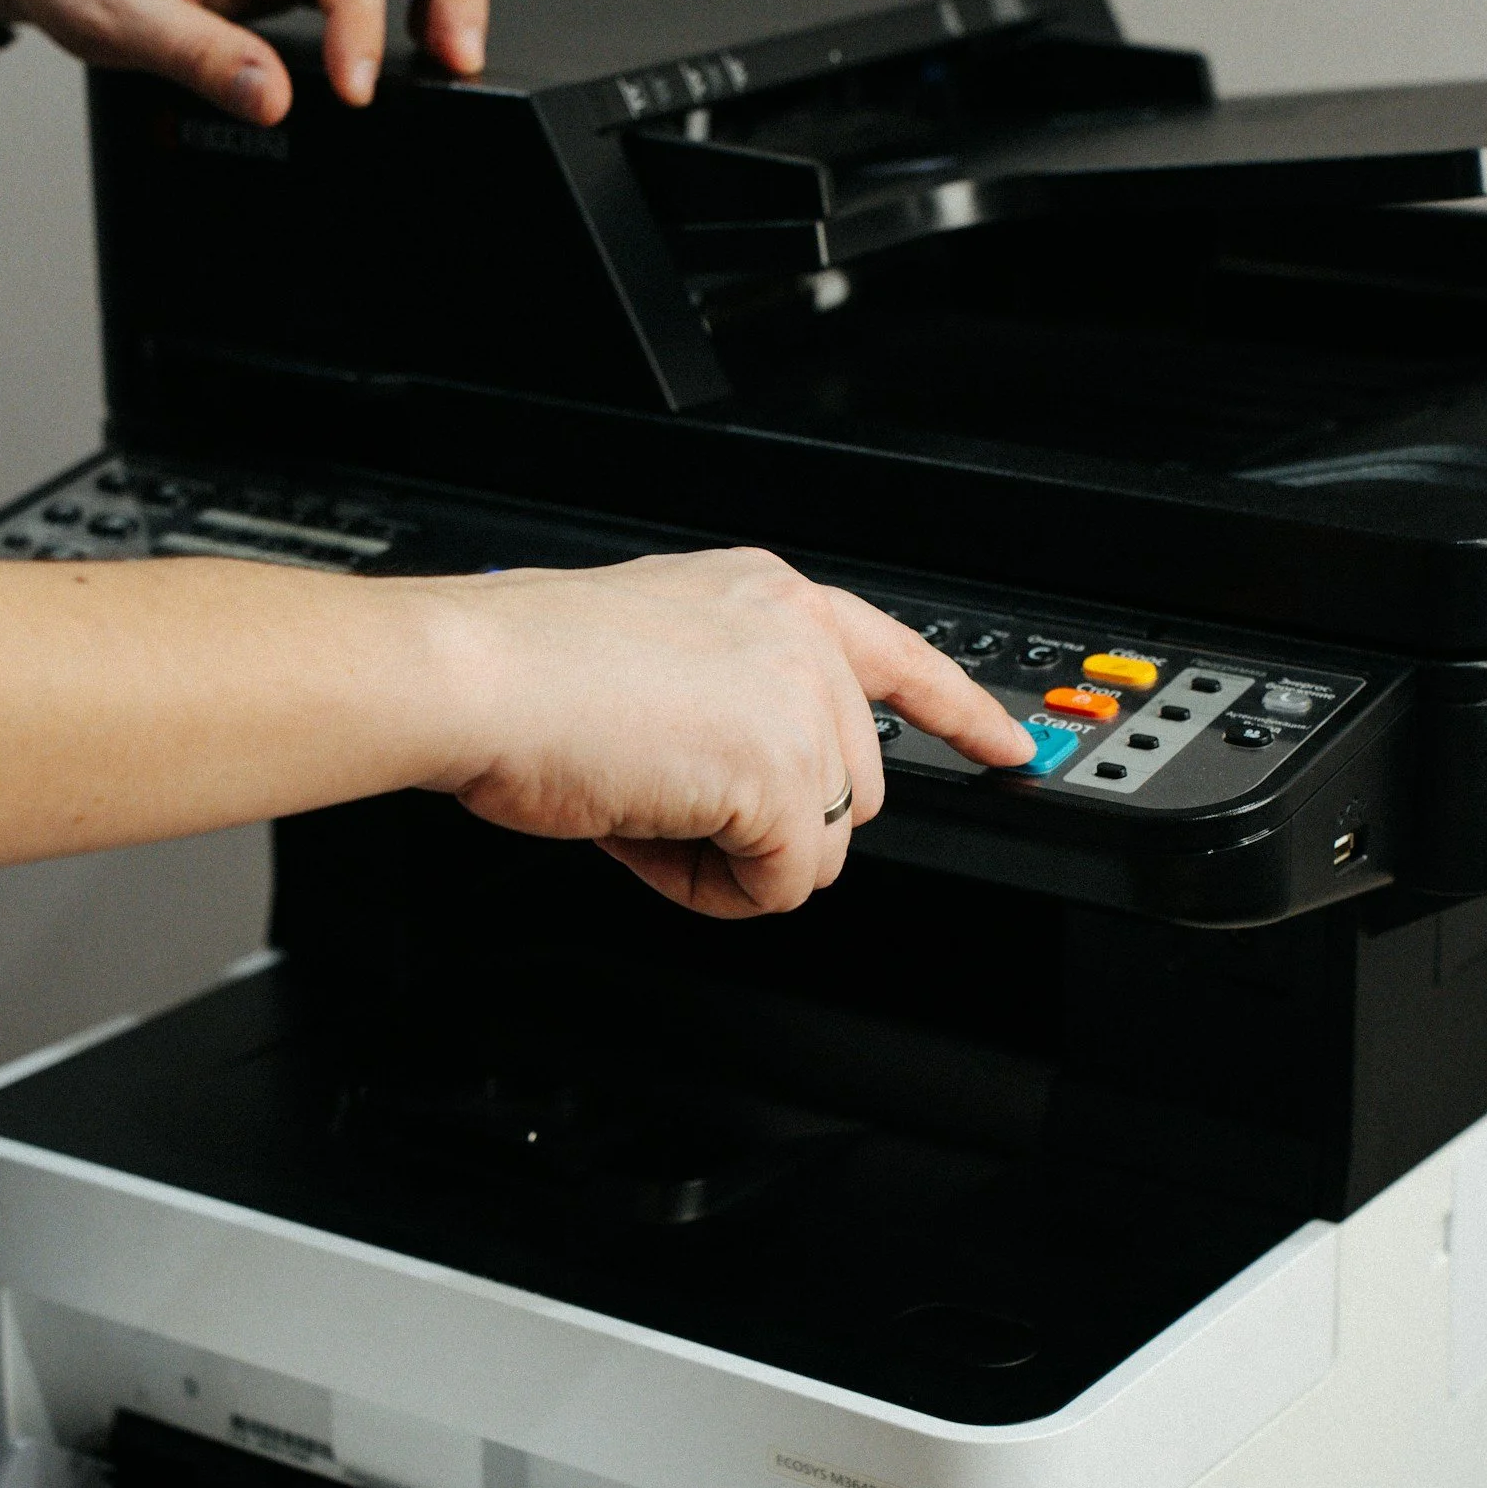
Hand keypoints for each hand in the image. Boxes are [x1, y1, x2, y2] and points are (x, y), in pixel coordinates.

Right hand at [422, 546, 1035, 917]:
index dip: (963, 715)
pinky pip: (779, 887)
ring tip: (643, 806)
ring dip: (729, 858)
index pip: (901, 659)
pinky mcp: (784, 777)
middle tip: (663, 797)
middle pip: (850, 794)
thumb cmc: (527, 672)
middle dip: (765, 824)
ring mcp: (801, 705)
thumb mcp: (660, 658)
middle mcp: (801, 639)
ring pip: (817, 850)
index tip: (1009, 748)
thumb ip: (734, 701)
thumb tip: (753, 788)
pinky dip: (707, 889)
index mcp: (772, 598)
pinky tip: (647, 833)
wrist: (476, 677)